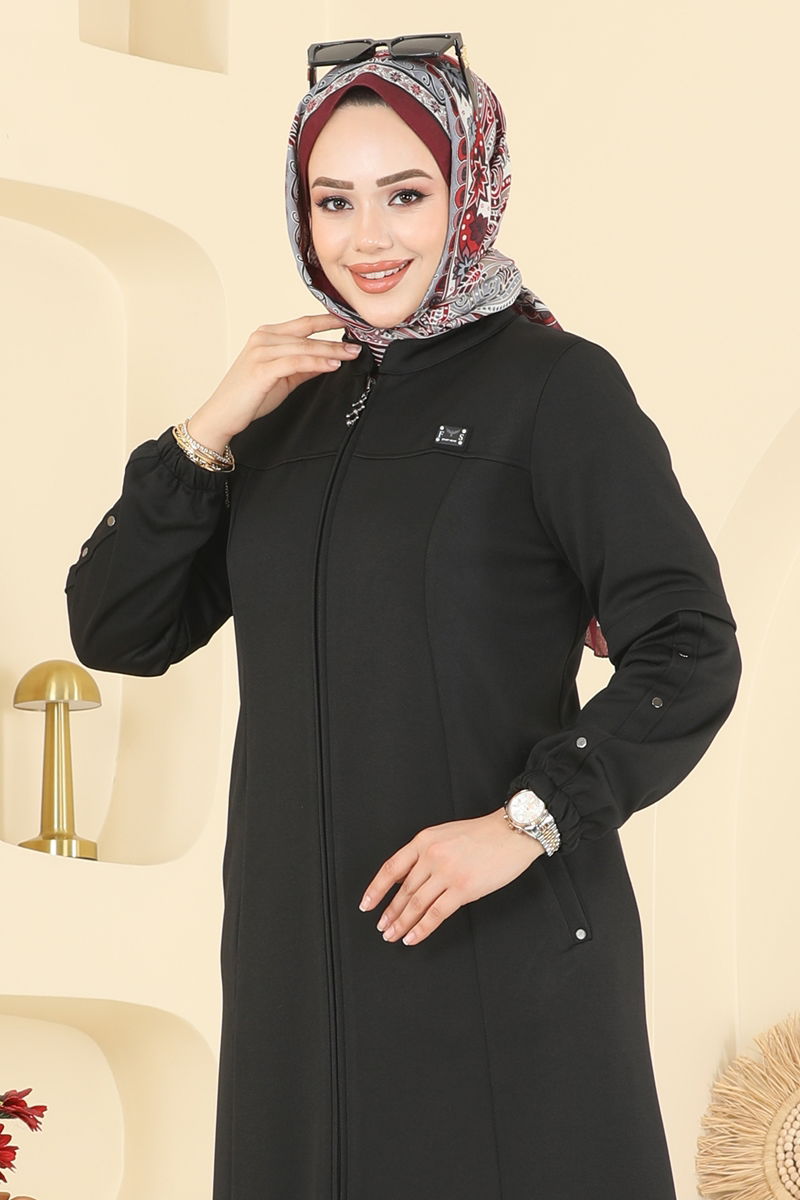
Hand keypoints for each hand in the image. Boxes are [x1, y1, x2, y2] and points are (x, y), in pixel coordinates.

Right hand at [186, 312, 361, 451]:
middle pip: (306, 334)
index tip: (351, 323)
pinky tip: (333, 364)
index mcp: (267, 335)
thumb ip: (304, 366)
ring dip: (330, 350)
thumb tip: (329, 360)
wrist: (222, 415)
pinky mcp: (261, 369)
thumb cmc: (248, 397)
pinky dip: (316, 362)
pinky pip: (295, 362)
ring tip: (351, 354)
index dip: (328, 321)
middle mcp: (262, 338)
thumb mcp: (283, 378)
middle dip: (335, 337)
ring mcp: (260, 351)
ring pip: (303, 347)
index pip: (303, 323)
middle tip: (359, 342)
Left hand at [358, 806, 545, 945]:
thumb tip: (407, 878)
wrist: (511, 832)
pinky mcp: (463, 889)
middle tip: (382, 927)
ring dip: (401, 923)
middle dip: (389, 912)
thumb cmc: (482, 834)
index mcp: (423, 840)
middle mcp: (431, 856)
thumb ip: (424, 853)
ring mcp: (447, 873)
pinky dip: (421, 929)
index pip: (391, 868)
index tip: (366, 904)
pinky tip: (413, 937)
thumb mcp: (444, 834)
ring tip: (392, 935)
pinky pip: (436, 914)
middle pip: (403, 890)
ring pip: (416, 904)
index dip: (376, 889)